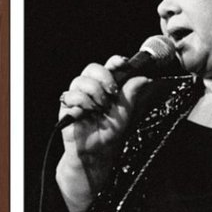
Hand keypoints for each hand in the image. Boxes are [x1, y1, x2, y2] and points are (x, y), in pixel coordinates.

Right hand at [54, 59, 153, 211]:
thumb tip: (144, 77)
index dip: (116, 61)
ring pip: (82, 80)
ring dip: (94, 94)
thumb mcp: (125, 112)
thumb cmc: (109, 131)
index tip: (123, 63)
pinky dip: (82, 103)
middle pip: (92, 68)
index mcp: (106, 85)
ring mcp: (78, 93)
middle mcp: (91, 86)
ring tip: (100, 109)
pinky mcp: (67, 104)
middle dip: (104, 78)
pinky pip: (72, 95)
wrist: (96, 150)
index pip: (109, 66)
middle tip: (112, 93)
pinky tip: (86, 113)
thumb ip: (131, 94)